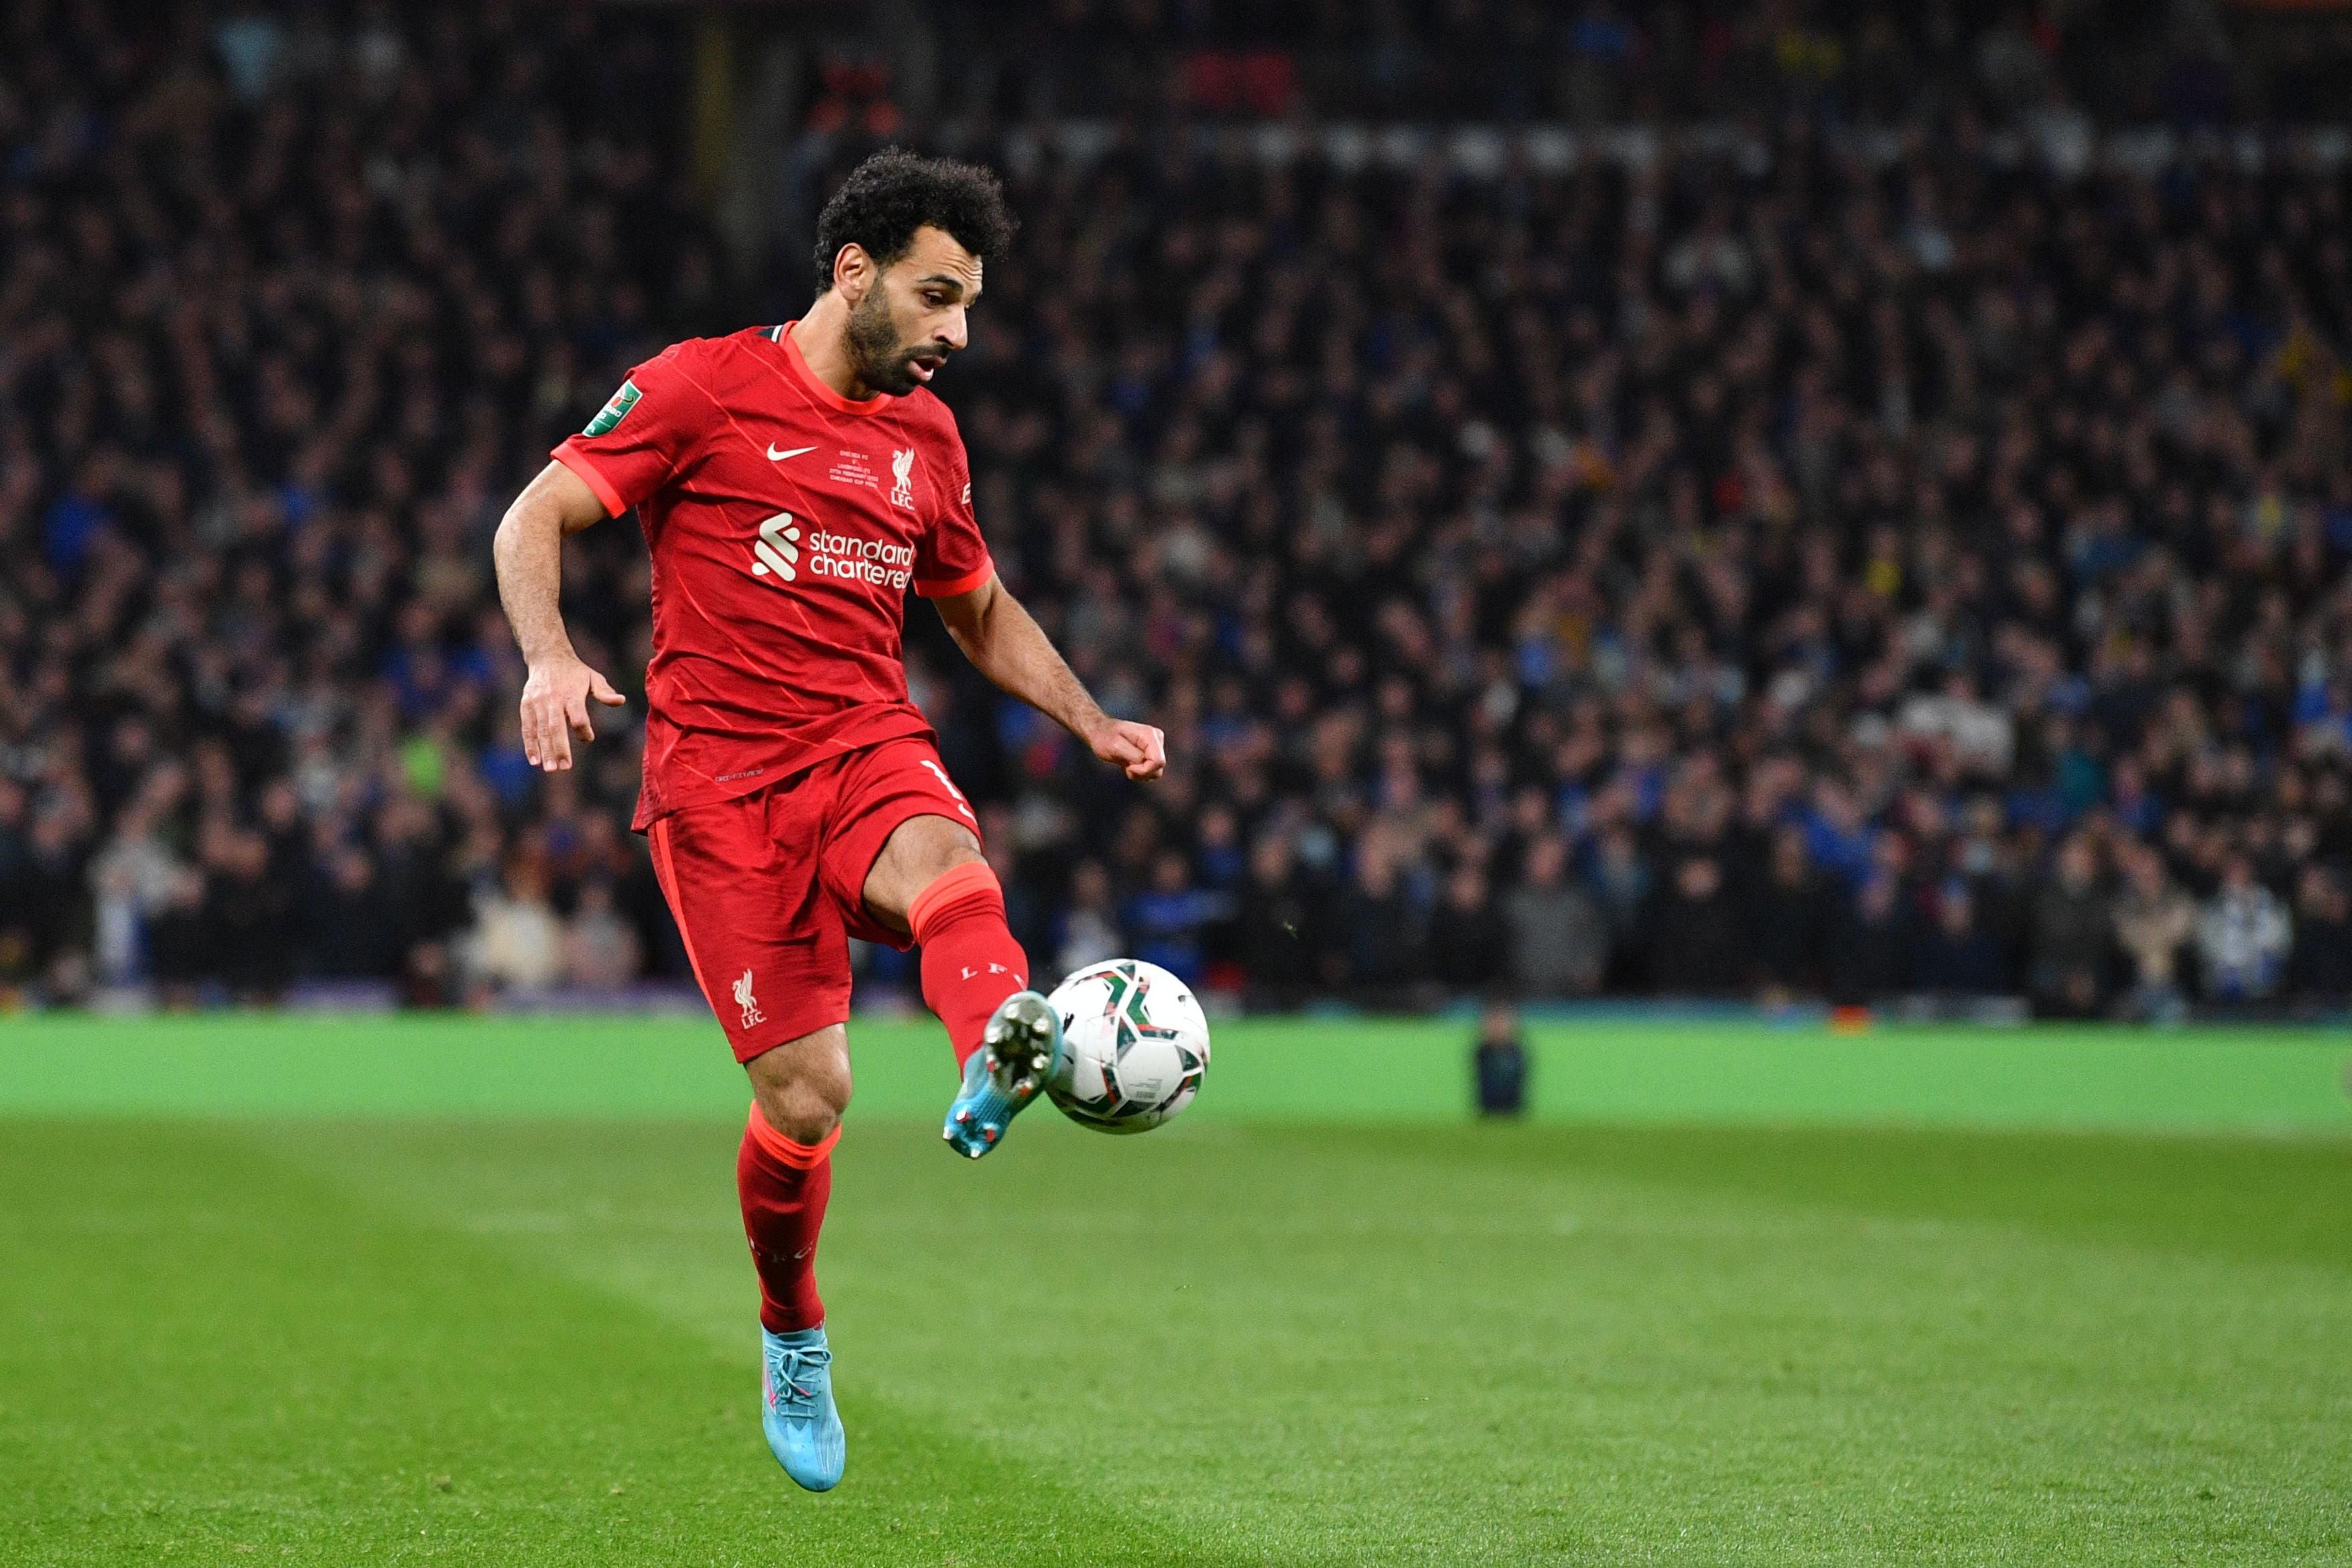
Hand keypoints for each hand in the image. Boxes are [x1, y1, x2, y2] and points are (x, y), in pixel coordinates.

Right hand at [519, 653, 625, 771]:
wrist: (547, 657)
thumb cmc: (575, 672)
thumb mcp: (593, 678)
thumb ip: (605, 692)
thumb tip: (621, 701)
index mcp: (571, 693)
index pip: (577, 716)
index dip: (583, 729)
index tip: (588, 737)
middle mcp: (553, 699)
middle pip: (555, 726)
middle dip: (559, 748)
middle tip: (564, 768)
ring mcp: (537, 702)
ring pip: (540, 729)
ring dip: (544, 750)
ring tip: (550, 769)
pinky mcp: (526, 705)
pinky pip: (527, 727)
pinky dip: (530, 744)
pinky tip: (534, 761)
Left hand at [1088, 718, 1166, 781]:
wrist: (1101, 732)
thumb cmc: (1105, 737)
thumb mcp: (1115, 746)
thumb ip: (1133, 756)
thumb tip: (1144, 763)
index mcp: (1150, 735)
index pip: (1158, 761)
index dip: (1144, 770)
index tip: (1129, 768)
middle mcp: (1157, 739)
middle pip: (1158, 768)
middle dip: (1141, 772)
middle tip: (1126, 766)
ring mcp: (1156, 747)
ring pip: (1155, 772)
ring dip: (1139, 774)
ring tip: (1126, 764)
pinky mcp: (1152, 754)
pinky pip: (1151, 772)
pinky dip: (1139, 773)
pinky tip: (1129, 764)